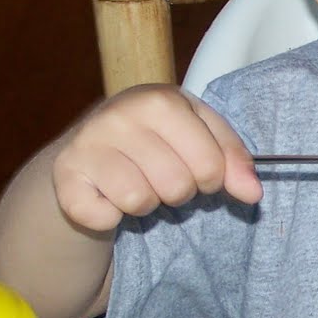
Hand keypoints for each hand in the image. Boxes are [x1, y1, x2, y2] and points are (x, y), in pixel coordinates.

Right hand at [51, 85, 260, 231]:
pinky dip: (109, 218)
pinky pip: (102, 216)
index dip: (213, 178)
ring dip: (145, 204)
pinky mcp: (65, 174)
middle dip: (178, 192)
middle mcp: (120, 115)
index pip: (211, 164)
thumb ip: (234, 160)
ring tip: (137, 183)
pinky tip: (107, 195)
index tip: (200, 171)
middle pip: (177, 187)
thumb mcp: (202, 135)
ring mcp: (88, 143)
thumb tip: (253, 194)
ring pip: (139, 202)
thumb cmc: (158, 139)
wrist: (91, 145)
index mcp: (161, 100)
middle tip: (163, 176)